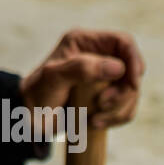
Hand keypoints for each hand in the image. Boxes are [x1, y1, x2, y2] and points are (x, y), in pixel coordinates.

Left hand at [18, 29, 144, 129]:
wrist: (30, 119)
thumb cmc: (37, 95)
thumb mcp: (54, 79)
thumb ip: (82, 68)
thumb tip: (118, 67)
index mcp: (83, 41)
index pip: (123, 42)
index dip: (134, 60)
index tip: (132, 84)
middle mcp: (97, 55)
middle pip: (132, 69)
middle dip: (123, 92)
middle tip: (102, 104)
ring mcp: (103, 76)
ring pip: (132, 91)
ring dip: (119, 108)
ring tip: (94, 118)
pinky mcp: (106, 95)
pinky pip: (127, 106)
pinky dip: (117, 117)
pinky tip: (96, 123)